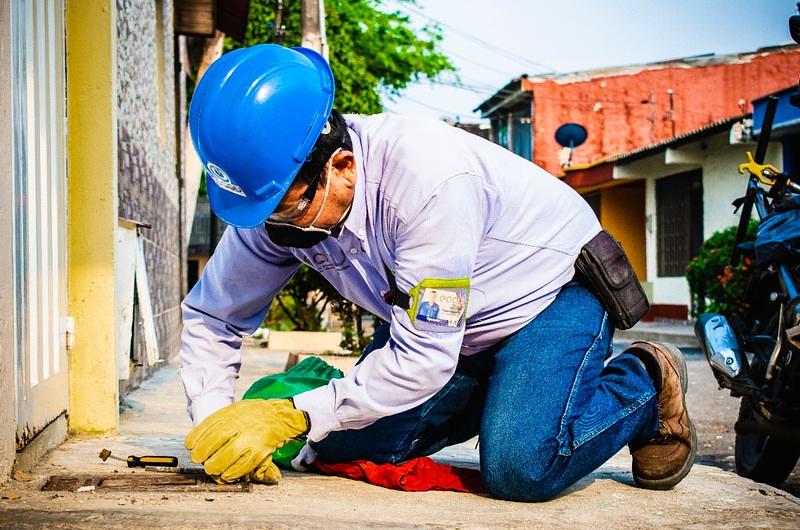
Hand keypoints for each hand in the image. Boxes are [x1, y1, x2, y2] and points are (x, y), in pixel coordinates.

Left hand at [185, 398, 308, 483]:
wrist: (280, 415)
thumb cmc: (254, 414)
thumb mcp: (234, 410)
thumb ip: (217, 422)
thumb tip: (197, 440)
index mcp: (228, 415)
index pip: (201, 432)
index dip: (193, 443)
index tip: (191, 448)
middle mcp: (236, 428)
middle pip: (207, 449)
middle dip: (200, 458)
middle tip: (202, 460)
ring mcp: (247, 441)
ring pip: (220, 462)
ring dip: (213, 468)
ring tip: (213, 468)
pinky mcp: (257, 453)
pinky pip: (238, 469)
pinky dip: (229, 474)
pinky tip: (226, 473)